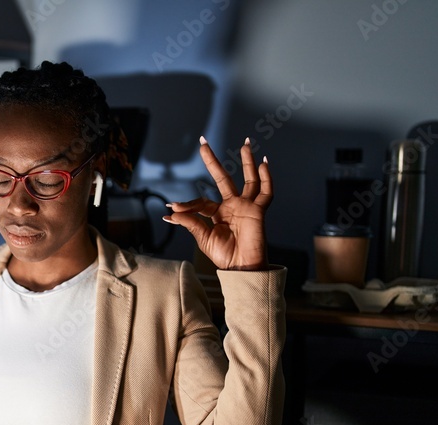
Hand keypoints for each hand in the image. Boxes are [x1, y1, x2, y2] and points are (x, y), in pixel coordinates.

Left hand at [163, 137, 272, 269]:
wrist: (241, 267)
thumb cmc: (223, 256)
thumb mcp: (203, 238)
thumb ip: (190, 223)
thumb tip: (170, 212)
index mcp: (217, 214)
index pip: (201, 202)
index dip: (186, 204)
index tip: (171, 206)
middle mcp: (232, 206)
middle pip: (223, 178)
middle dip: (213, 161)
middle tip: (203, 143)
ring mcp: (246, 206)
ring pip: (249, 179)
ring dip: (247, 161)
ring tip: (246, 143)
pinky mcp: (258, 211)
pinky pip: (265, 192)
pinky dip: (267, 178)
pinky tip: (263, 164)